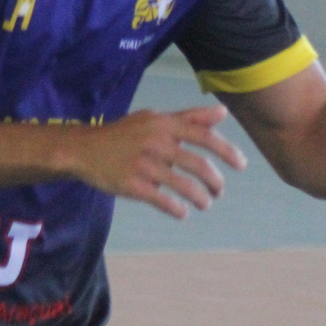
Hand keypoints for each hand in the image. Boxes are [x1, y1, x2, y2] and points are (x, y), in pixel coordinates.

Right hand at [73, 104, 246, 217]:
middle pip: (198, 165)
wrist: (84, 149)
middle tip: (219, 191)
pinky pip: (163, 200)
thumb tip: (222, 113)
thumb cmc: (125, 133)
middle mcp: (156, 143)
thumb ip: (190, 117)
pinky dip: (177, 209)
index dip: (227, 151)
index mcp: (164, 125)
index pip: (204, 136)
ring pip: (183, 186)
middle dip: (215, 182)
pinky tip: (182, 212)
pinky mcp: (132, 185)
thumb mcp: (155, 119)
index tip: (241, 165)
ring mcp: (143, 165)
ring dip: (200, 198)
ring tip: (205, 204)